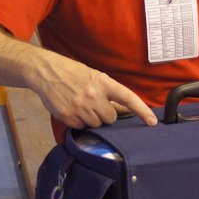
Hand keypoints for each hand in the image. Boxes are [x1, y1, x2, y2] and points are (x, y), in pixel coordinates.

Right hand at [30, 52, 157, 128]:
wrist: (46, 72)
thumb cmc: (72, 73)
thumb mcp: (93, 76)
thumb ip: (107, 92)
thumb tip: (121, 110)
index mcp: (103, 82)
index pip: (127, 97)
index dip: (141, 110)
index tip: (152, 122)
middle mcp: (94, 95)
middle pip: (110, 118)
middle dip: (104, 114)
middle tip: (94, 104)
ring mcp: (80, 106)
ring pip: (96, 124)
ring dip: (91, 118)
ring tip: (80, 104)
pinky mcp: (68, 116)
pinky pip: (81, 127)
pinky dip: (78, 122)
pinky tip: (71, 109)